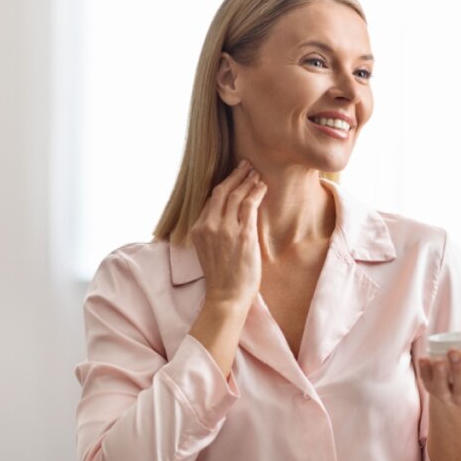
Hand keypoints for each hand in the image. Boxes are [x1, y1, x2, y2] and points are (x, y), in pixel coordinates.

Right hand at [188, 159, 266, 307]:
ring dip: (247, 181)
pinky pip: (250, 205)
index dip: (224, 185)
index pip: (211, 200)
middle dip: (235, 175)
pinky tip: (262, 187)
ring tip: (256, 174)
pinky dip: (256, 193)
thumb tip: (230, 216)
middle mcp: (209, 226)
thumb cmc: (222, 277)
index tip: (234, 177)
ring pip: (236, 195)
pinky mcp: (243, 234)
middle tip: (246, 165)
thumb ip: (215, 231)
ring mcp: (226, 229)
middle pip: (222, 192)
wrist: (226, 296)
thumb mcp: (210, 250)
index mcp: (198, 229)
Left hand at [417, 347, 460, 408]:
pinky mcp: (431, 389)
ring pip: (442, 389)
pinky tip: (424, 359)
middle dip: (458, 370)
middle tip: (455, 351)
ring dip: (439, 375)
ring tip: (439, 360)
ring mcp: (446, 395)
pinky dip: (424, 371)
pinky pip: (426, 382)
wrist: (459, 389)